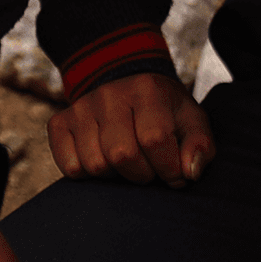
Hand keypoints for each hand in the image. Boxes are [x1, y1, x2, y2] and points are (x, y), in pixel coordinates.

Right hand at [48, 71, 213, 187]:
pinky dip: (88, 175)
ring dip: (115, 176)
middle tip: (148, 168)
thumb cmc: (163, 112)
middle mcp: (110, 95)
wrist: (125, 85)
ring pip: (96, 165)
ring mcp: (81, 108)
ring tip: (125, 163)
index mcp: (146, 90)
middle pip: (122, 155)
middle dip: (142, 174)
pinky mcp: (60, 123)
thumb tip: (189, 172)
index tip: (174, 174)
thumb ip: (200, 145)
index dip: (168, 168)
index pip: (155, 139)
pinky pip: (71, 167)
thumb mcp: (191, 122)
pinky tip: (102, 161)